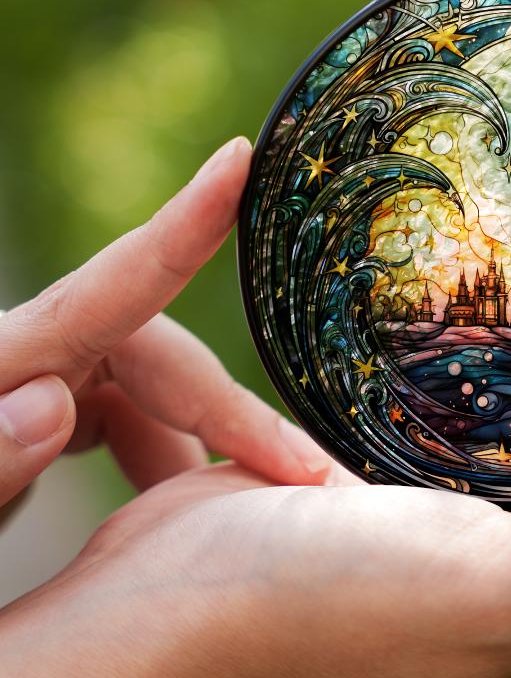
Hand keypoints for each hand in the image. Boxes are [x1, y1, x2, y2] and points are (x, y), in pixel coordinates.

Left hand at [0, 137, 332, 516]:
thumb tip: (52, 401)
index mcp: (7, 359)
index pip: (111, 285)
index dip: (185, 223)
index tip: (237, 159)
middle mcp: (40, 352)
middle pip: (165, 361)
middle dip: (237, 422)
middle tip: (312, 481)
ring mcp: (53, 376)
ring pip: (160, 397)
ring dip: (205, 454)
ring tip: (248, 519)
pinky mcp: (60, 403)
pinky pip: (137, 418)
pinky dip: (169, 463)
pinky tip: (180, 513)